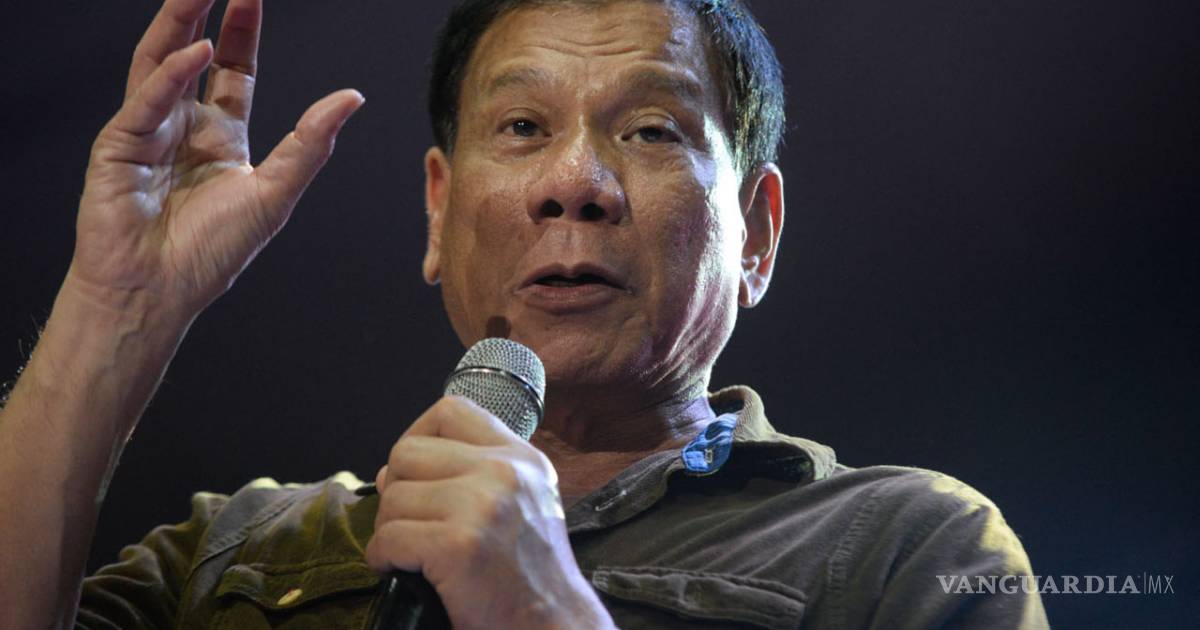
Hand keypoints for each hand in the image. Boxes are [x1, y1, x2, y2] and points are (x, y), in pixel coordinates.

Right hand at [69, 0, 362, 321]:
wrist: (160, 294)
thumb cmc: (211, 254)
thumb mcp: (273, 194)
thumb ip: (310, 144)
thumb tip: (352, 98)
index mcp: (220, 137)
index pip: (232, 70)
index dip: (242, 32)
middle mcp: (183, 127)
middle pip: (193, 54)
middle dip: (207, 13)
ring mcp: (148, 132)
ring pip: (160, 63)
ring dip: (179, 25)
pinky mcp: (119, 146)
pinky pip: (146, 102)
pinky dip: (170, 77)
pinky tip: (196, 52)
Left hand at [367, 396, 613, 629]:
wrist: (556, 628)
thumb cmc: (530, 577)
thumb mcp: (521, 505)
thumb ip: (469, 475)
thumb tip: (391, 469)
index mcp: (521, 458)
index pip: (452, 410)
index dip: (417, 436)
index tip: (416, 475)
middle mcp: (506, 472)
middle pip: (408, 453)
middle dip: (397, 493)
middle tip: (413, 527)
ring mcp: (483, 506)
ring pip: (393, 497)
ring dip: (390, 531)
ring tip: (415, 555)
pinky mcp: (460, 545)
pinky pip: (388, 537)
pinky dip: (384, 559)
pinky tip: (406, 572)